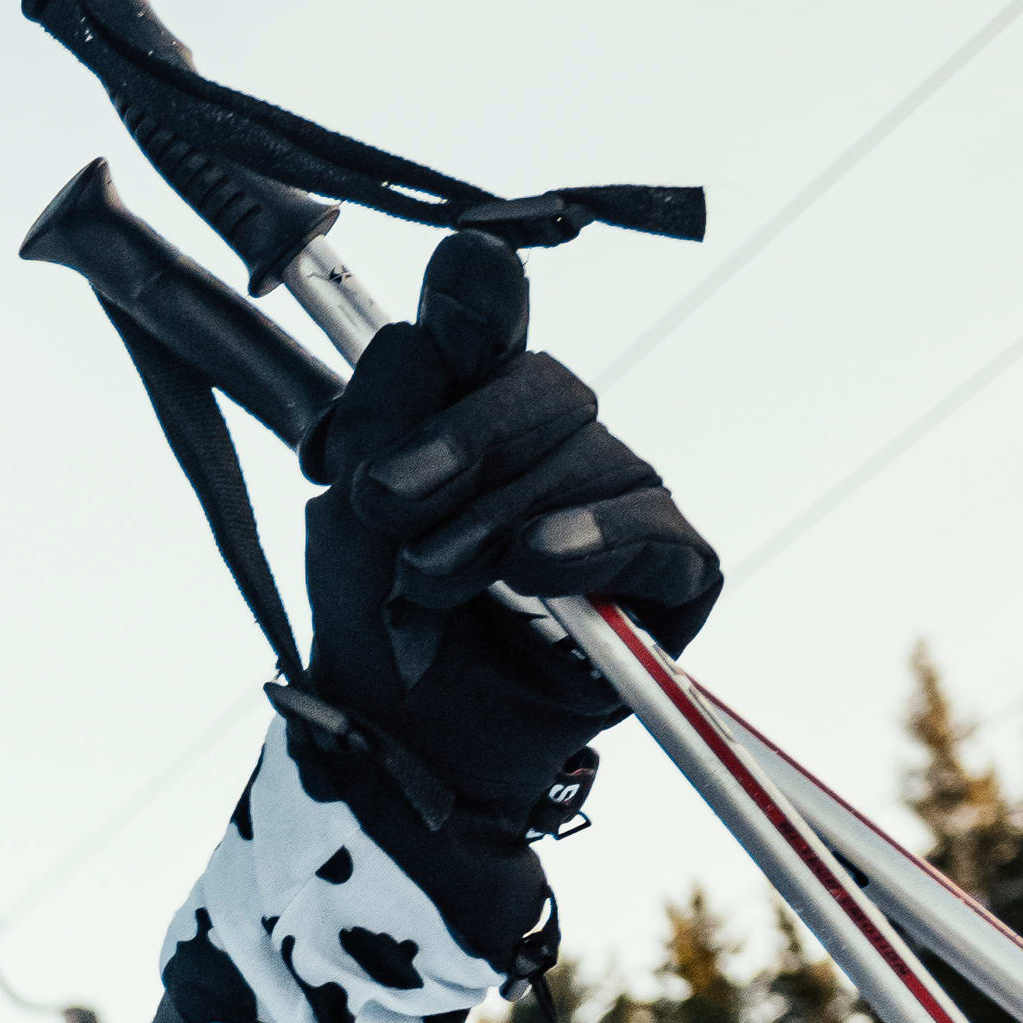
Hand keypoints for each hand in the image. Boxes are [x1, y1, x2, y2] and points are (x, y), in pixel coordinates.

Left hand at [294, 230, 718, 887]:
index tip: (463, 272)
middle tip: (390, 506)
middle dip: (462, 441)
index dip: (480, 300)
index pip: (490, 332)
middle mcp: (560, 447)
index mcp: (478, 415)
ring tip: (433, 585)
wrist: (403, 751)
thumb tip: (444, 292)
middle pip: (546, 387)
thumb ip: (387, 411)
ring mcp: (623, 505)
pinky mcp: (674, 576)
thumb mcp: (349, 521)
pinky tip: (541, 563)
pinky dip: (594, 545)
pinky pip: (654, 537)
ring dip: (496, 523)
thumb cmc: (378, 629)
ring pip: (591, 460)